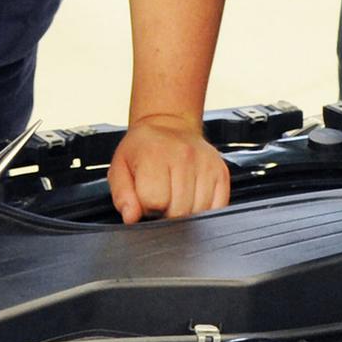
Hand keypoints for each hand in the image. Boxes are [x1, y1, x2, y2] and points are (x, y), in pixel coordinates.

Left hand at [109, 113, 232, 222]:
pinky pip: (218, 206)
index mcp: (155, 155)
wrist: (168, 125)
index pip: (154, 201)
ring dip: (185, 212)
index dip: (146, 206)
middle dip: (166, 212)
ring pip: (198, 211)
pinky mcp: (221, 171)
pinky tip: (192, 197)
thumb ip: (122, 195)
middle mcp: (184, 157)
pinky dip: (204, 210)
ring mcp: (206, 164)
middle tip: (160, 197)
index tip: (145, 196)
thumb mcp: (120, 167)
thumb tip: (131, 216)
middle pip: (178, 210)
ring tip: (175, 195)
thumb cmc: (143, 149)